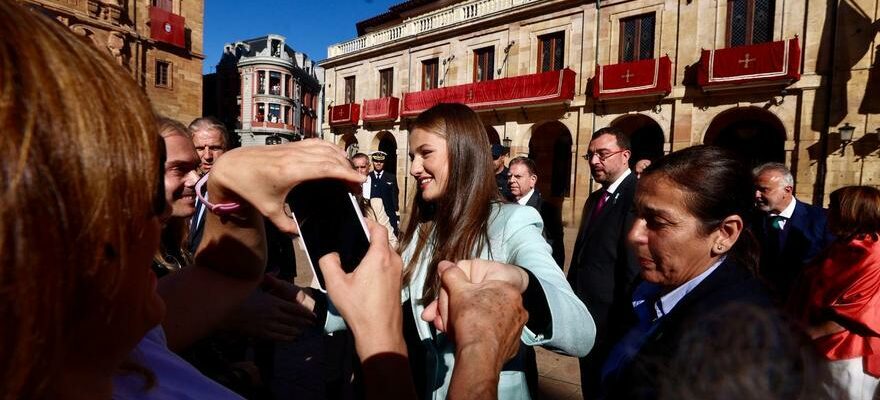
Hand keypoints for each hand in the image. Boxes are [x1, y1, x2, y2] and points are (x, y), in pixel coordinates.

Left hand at [207, 139, 364, 233]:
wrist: (232, 167)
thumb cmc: (249, 187)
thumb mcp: (268, 211)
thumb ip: (286, 225)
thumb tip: (299, 235)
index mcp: (291, 172)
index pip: (327, 168)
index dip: (346, 173)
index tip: (360, 180)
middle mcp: (295, 156)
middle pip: (331, 157)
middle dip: (348, 169)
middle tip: (357, 184)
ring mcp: (294, 148)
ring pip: (326, 147)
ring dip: (341, 157)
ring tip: (350, 171)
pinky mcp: (292, 145)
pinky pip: (317, 143)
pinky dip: (331, 149)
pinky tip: (336, 157)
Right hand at [223, 276, 315, 340]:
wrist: (225, 312)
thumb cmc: (240, 296)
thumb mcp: (255, 284)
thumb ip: (268, 278)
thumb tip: (276, 269)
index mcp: (274, 302)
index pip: (294, 308)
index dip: (305, 313)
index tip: (313, 315)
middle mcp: (273, 314)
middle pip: (293, 320)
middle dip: (303, 322)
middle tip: (311, 324)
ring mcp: (268, 325)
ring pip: (286, 329)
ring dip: (295, 330)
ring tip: (302, 332)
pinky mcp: (261, 334)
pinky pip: (277, 337)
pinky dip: (286, 338)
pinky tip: (291, 338)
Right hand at [318, 219, 404, 359]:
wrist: (380, 333)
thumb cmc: (359, 308)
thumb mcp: (335, 284)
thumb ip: (328, 262)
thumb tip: (331, 254)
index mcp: (380, 256)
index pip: (378, 228)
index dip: (367, 222)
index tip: (357, 221)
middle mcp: (394, 261)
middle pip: (382, 240)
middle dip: (368, 238)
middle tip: (351, 242)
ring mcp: (399, 272)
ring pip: (386, 253)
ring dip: (373, 252)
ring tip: (355, 260)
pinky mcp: (399, 283)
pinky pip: (389, 265)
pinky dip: (378, 264)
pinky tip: (364, 275)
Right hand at [423, 262, 527, 399]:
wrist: (479, 355)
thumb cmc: (472, 321)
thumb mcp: (458, 291)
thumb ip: (452, 275)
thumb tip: (445, 265)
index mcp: (508, 289)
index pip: (482, 282)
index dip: (463, 288)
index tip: (452, 295)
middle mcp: (517, 307)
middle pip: (482, 302)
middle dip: (459, 307)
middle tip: (444, 315)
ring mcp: (516, 327)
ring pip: (486, 320)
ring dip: (466, 321)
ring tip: (449, 328)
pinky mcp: (511, 345)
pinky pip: (491, 336)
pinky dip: (478, 335)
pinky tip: (464, 338)